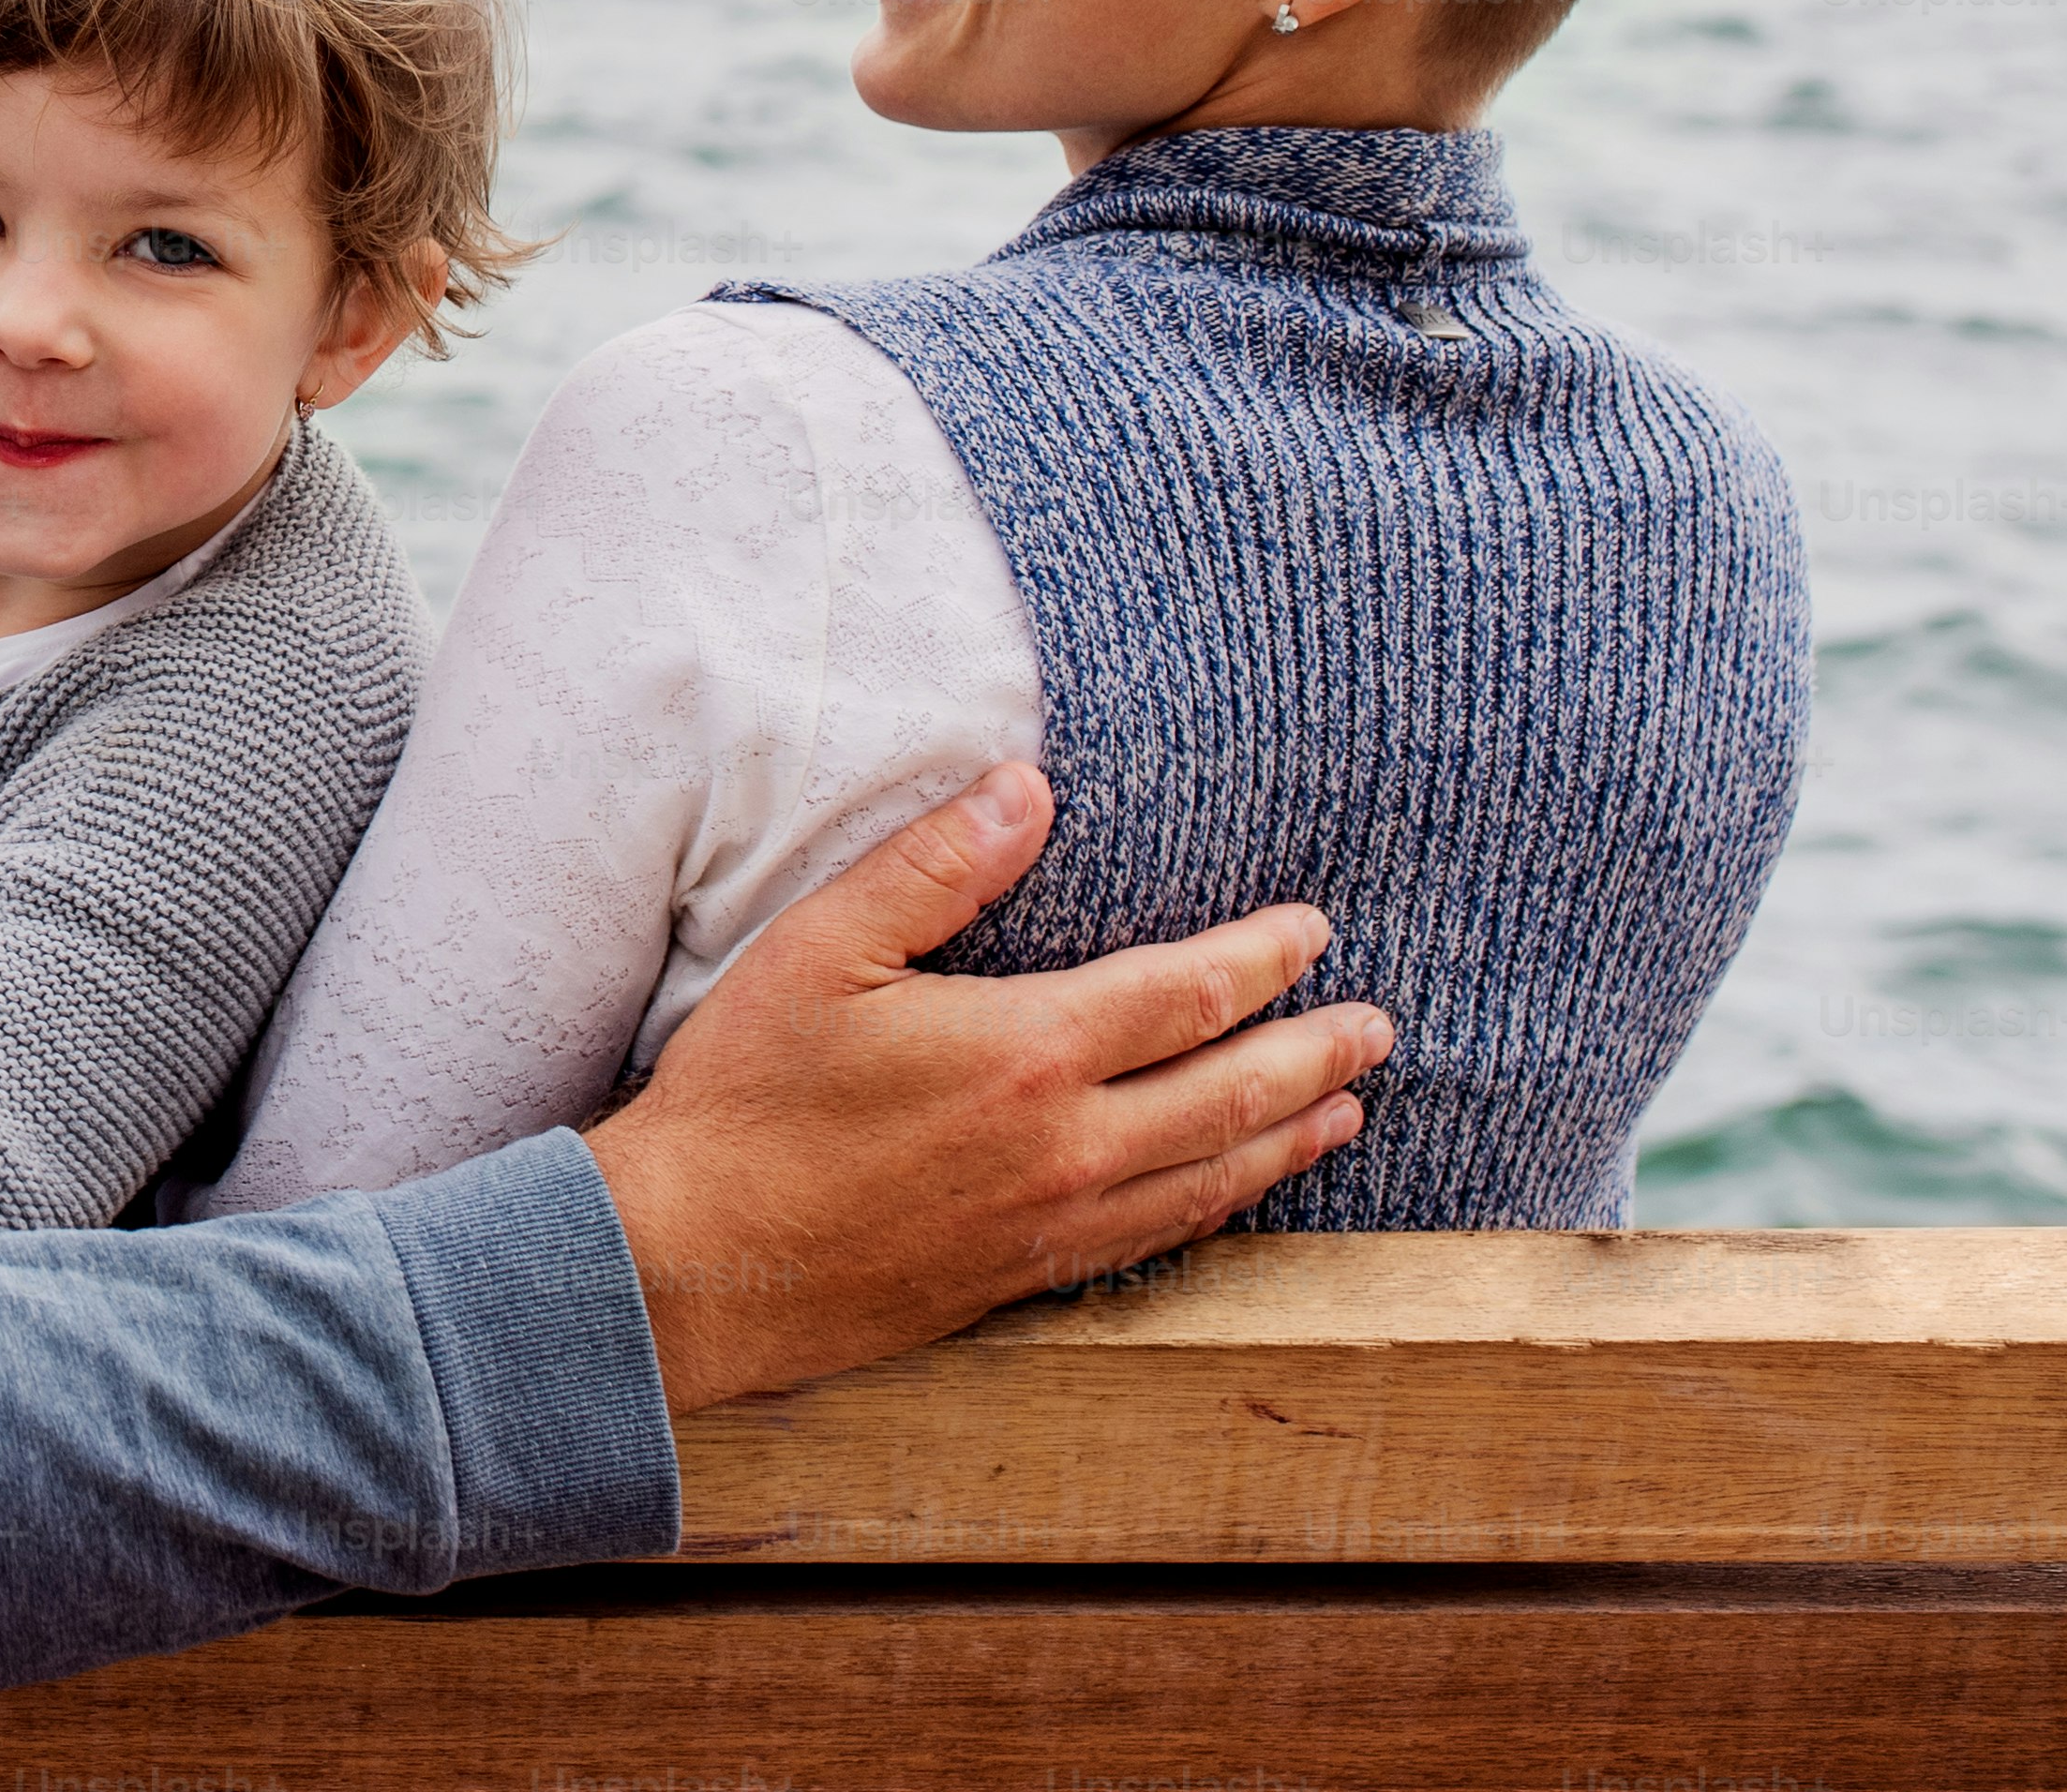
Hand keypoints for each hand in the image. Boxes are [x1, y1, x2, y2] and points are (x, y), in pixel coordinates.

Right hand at [580, 764, 1389, 1410]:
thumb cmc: (746, 1096)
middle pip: (1232, 1094)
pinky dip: (1219, 1208)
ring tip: (1343, 1111)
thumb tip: (1028, 788)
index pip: (1185, 995)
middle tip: (1374, 1029)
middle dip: (1314, 1053)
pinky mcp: (1024, 1278)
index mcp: (1027, 1050)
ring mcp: (1052, 1223)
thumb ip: (934, 866)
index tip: (1311, 931)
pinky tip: (1231, 1193)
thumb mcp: (821, 949)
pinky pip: (1157, 1240)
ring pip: (1212, 1179)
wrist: (692, 1263)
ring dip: (1287, 1137)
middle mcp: (1067, 1146)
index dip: (1260, 959)